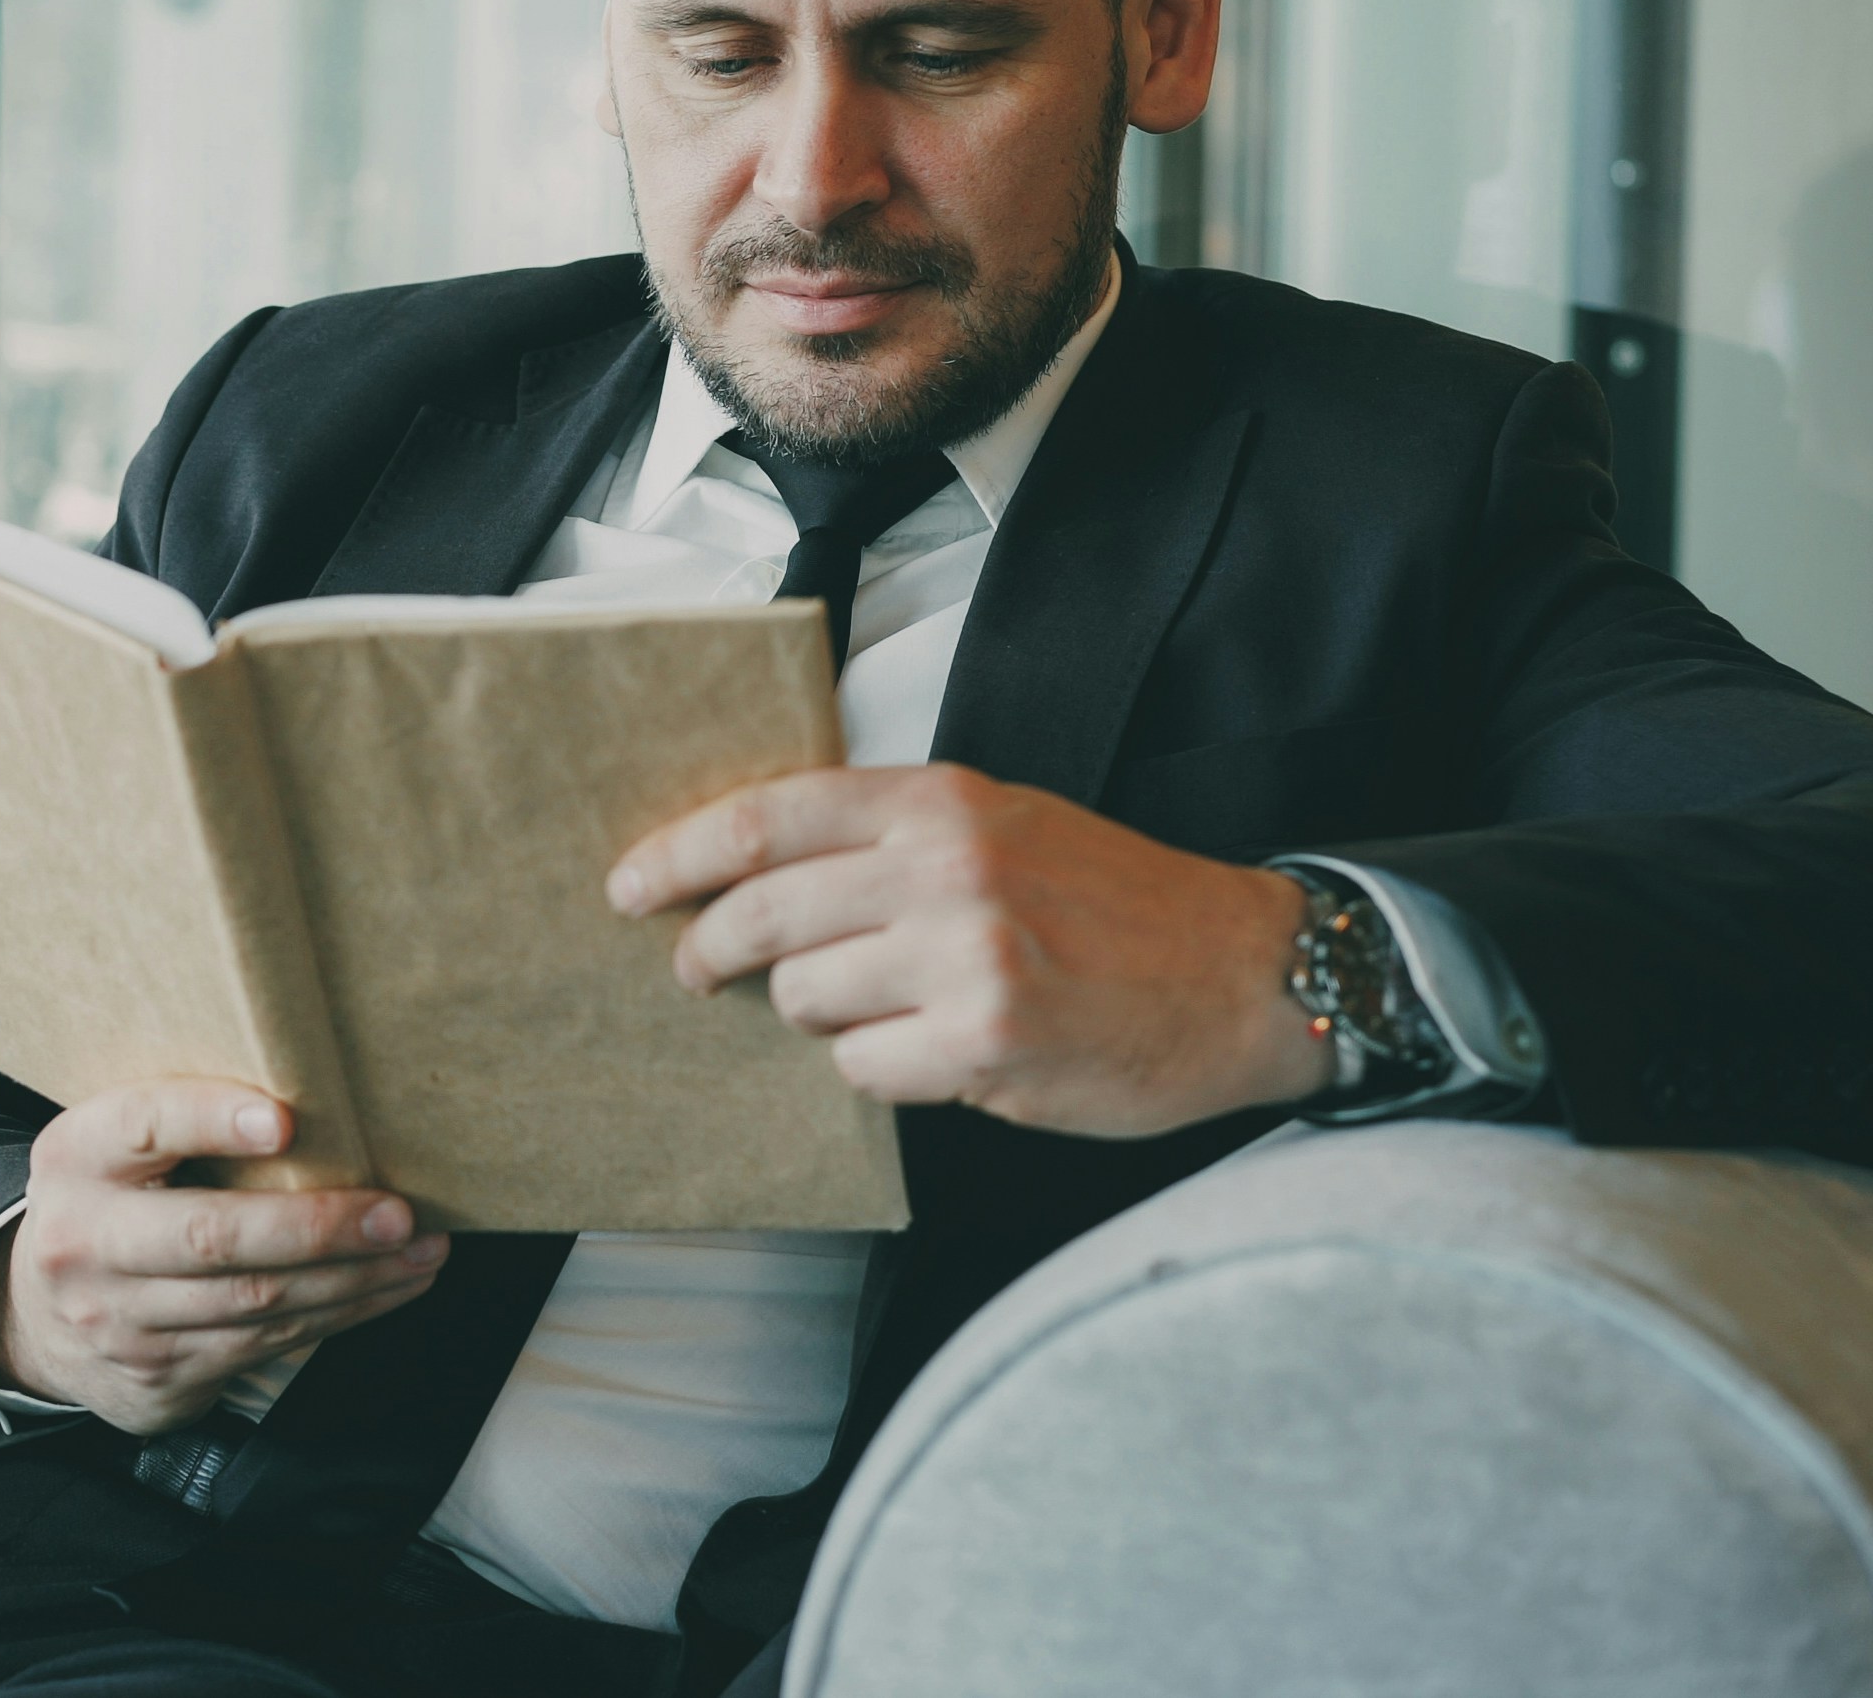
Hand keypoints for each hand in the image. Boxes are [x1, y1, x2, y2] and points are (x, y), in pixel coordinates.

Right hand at [0, 1079, 448, 1435]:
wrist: (36, 1320)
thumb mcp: (109, 1149)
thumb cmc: (108, 1203)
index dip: (211, 1119)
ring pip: (254, 1303)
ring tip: (420, 1249)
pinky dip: (339, 1316)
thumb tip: (318, 1095)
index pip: (143, 1125)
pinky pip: (266, 1346)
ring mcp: (121, 1320)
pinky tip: (387, 1288)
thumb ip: (178, 1124)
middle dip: (316, 1227)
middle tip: (396, 1212)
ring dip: (353, 1278)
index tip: (285, 1119)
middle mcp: (87, 1242)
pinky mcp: (160, 1375)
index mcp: (76, 1159)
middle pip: (211, 1237)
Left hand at [608, 764, 1328, 1136]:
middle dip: (708, 949)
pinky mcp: (986, 1040)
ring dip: (818, 1015)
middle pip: (762, 911)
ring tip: (879, 1008)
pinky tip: (930, 1054)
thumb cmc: (1115, 906)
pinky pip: (860, 1066)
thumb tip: (755, 872)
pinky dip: (876, 1069)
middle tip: (696, 969)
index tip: (628, 884)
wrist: (1243, 976)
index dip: (678, 852)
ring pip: (804, 996)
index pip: (769, 818)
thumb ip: (891, 837)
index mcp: (942, 802)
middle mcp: (947, 868)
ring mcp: (966, 955)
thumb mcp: (1004, 825)